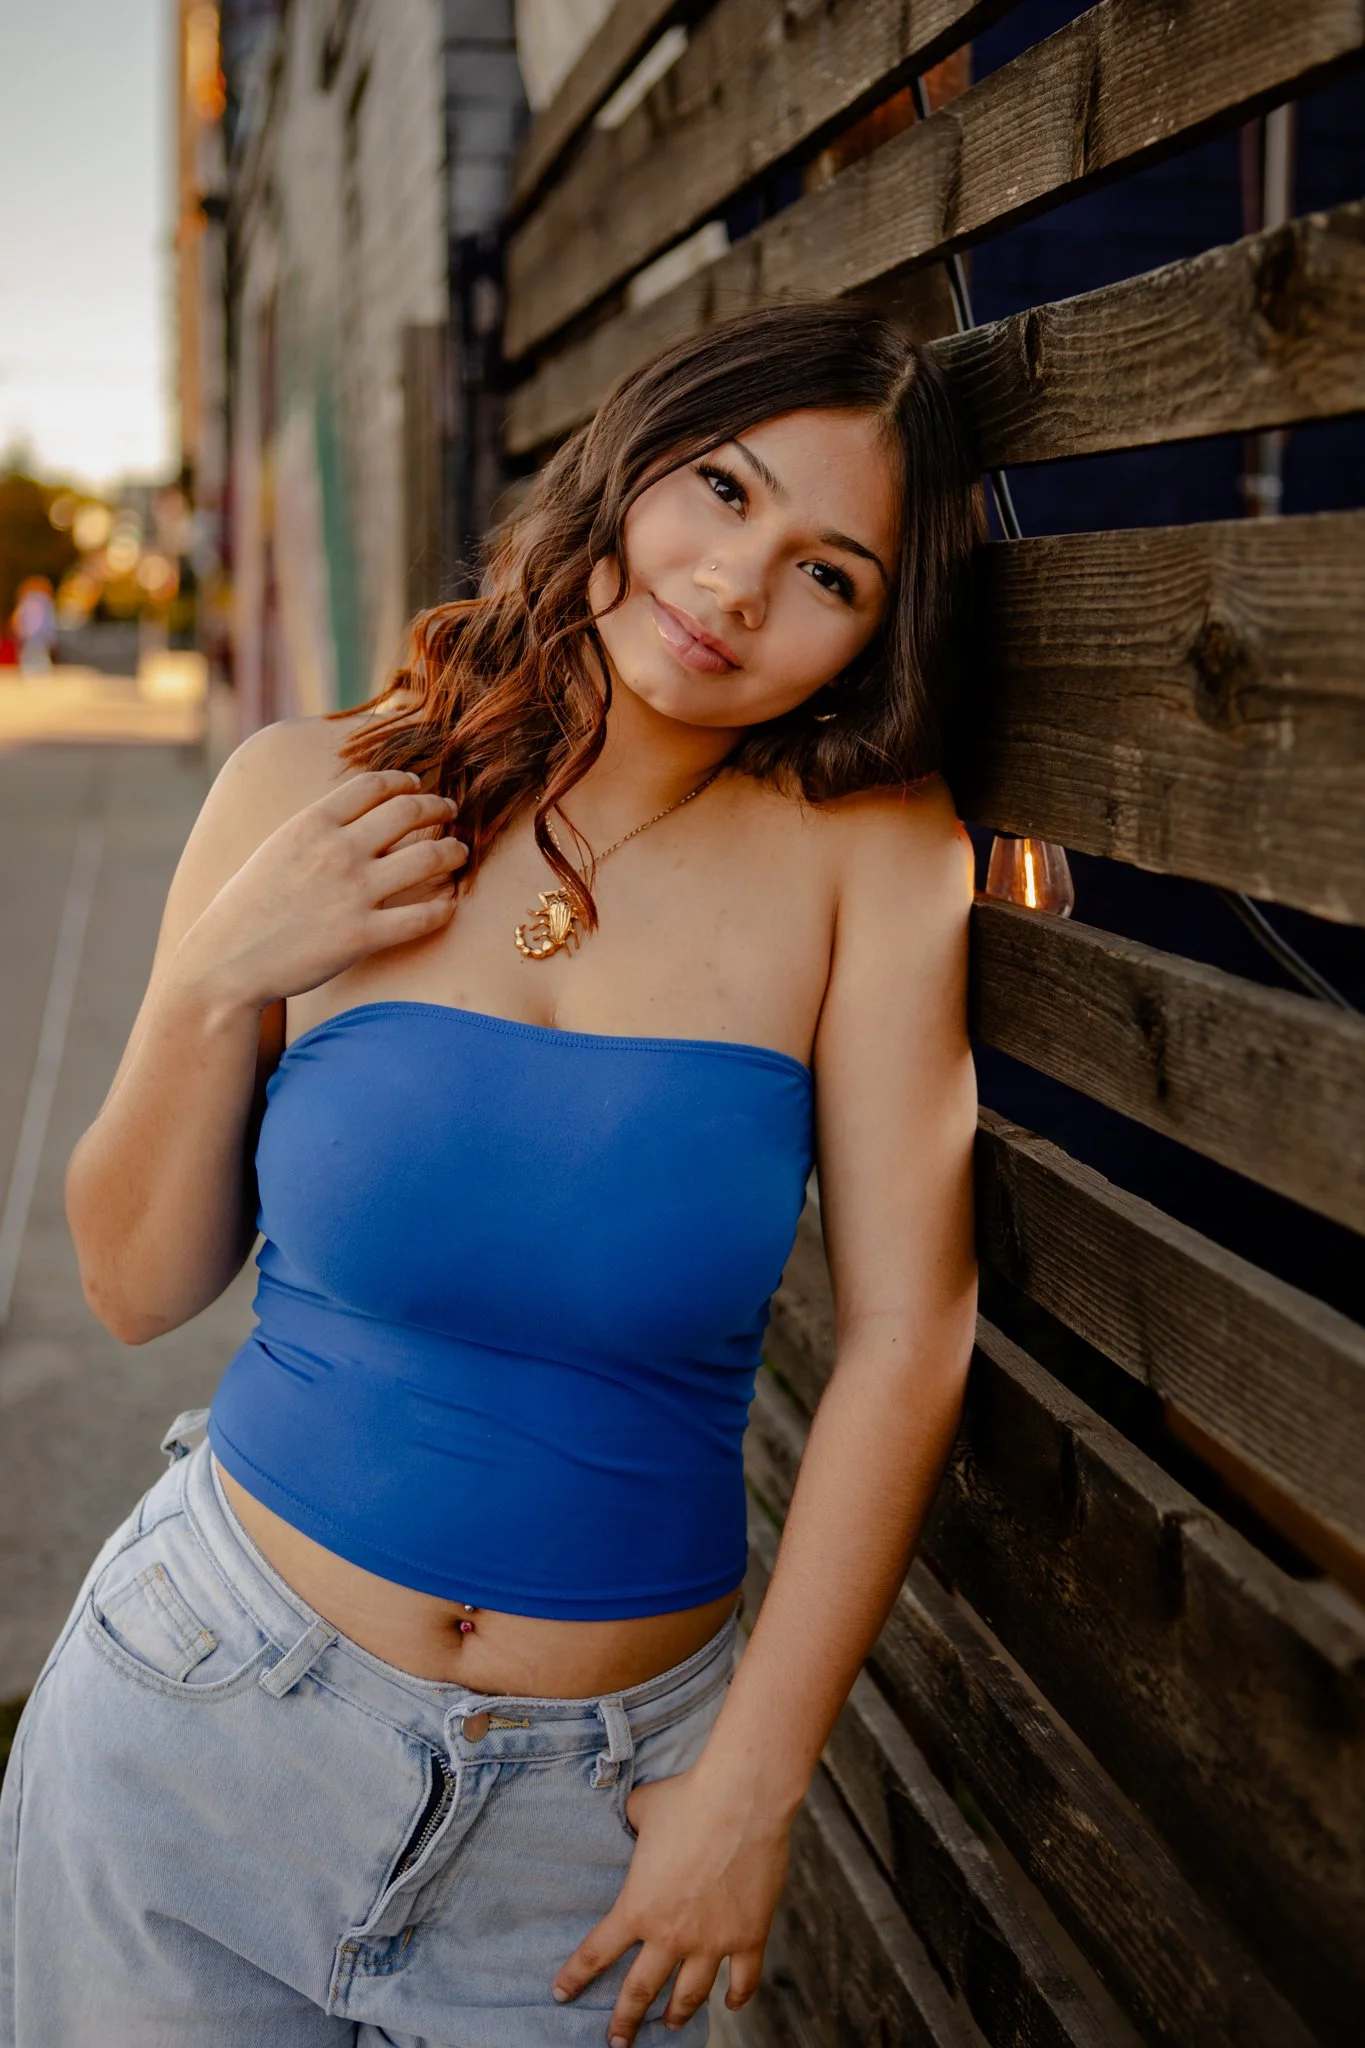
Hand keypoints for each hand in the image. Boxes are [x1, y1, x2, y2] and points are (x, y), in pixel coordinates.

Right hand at [172, 769, 467, 1011]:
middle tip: (450, 814)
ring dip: (453, 852)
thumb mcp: (277, 848)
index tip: (418, 788)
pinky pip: (424, 915)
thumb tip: (358, 814)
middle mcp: (337, 850)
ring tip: (460, 853)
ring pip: (429, 858)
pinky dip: (445, 906)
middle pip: (410, 812)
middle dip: (439, 808)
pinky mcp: (363, 935)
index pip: (374, 785)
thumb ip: (318, 829)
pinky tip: (448, 904)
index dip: (405, 782)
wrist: (225, 960)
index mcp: (312, 823)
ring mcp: (353, 892)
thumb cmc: (248, 907)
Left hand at [552, 1766, 789, 2043]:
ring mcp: (712, 1941)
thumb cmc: (687, 1798)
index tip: (562, 1995)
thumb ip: (632, 1822)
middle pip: (640, 1991)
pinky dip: (737, 1996)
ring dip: (677, 2014)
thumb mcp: (643, 1808)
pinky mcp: (749, 1937)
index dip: (575, 1977)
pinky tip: (730, 2003)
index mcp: (637, 1907)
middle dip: (625, 2020)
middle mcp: (670, 1935)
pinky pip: (742, 1980)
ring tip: (671, 2024)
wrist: (741, 1798)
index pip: (596, 1952)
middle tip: (617, 2041)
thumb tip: (632, 1816)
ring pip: (690, 1995)